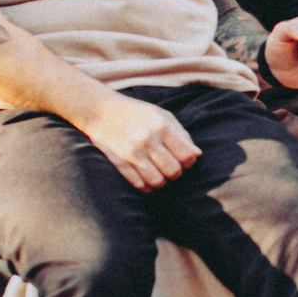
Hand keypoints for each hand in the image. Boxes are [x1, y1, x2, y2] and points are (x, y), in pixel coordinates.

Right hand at [81, 91, 200, 191]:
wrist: (100, 110)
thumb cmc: (136, 113)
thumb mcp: (162, 115)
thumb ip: (181, 134)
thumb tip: (197, 155)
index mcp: (161, 126)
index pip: (187, 155)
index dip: (189, 162)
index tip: (184, 160)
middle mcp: (148, 139)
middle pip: (174, 171)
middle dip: (176, 173)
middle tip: (171, 168)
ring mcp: (132, 152)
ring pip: (158, 181)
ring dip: (162, 181)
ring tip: (159, 174)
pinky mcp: (120, 162)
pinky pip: (140, 185)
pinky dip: (147, 186)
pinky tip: (146, 178)